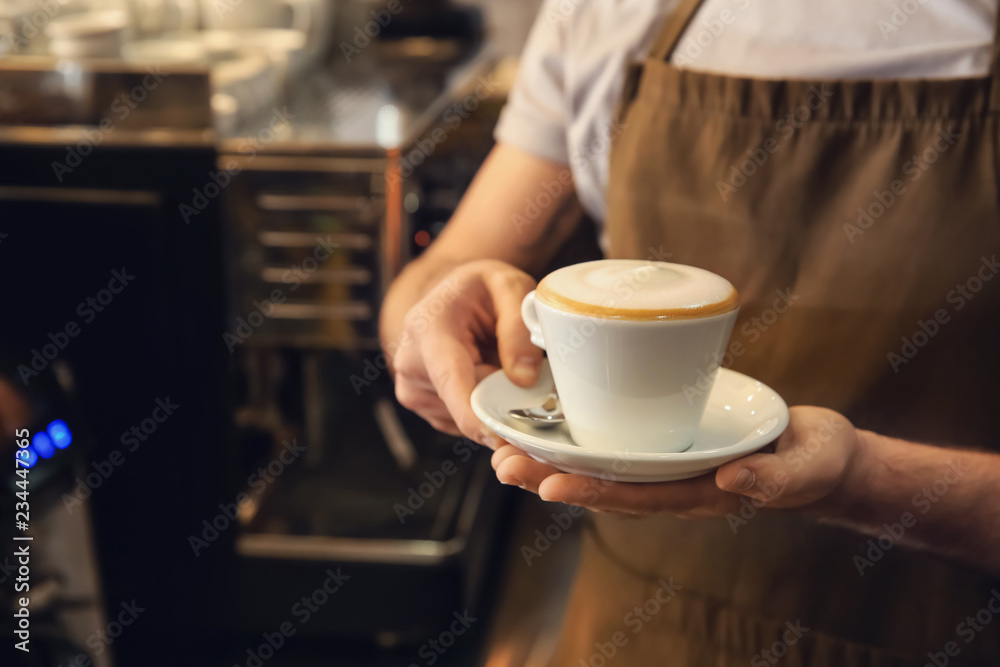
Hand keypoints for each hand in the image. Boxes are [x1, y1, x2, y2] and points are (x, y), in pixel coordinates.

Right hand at [392, 260, 542, 447]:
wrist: (455, 295)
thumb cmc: (481, 289)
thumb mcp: (509, 286)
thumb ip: (519, 328)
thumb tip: (523, 379)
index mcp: (427, 326)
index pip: (450, 379)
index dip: (474, 414)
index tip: (498, 438)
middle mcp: (411, 361)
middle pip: (464, 403)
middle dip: (502, 404)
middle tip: (531, 381)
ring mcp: (412, 388)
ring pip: (467, 416)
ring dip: (494, 404)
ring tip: (500, 368)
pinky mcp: (424, 406)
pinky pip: (463, 422)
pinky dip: (483, 410)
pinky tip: (487, 382)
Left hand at [491, 406, 866, 515]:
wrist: (820, 452)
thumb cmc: (816, 462)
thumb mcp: (807, 468)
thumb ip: (774, 478)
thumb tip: (730, 480)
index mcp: (702, 493)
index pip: (638, 496)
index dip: (592, 492)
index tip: (549, 487)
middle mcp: (676, 482)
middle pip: (606, 484)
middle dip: (553, 477)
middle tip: (502, 465)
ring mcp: (670, 463)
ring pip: (605, 465)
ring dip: (556, 459)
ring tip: (505, 448)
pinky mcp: (669, 439)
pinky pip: (620, 442)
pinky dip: (583, 437)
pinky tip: (550, 423)